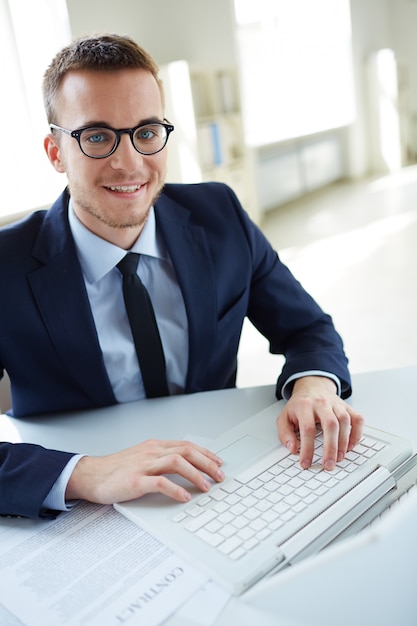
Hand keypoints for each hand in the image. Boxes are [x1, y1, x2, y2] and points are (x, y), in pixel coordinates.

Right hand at [66, 439, 224, 504]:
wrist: (90, 475)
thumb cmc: (115, 470)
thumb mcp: (141, 459)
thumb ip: (161, 461)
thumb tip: (185, 468)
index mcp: (154, 447)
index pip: (186, 445)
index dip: (205, 453)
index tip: (218, 463)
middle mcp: (151, 452)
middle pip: (186, 451)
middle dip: (207, 463)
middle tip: (220, 476)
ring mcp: (143, 465)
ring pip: (176, 462)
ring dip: (196, 475)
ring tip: (206, 487)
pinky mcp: (135, 481)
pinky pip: (160, 482)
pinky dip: (175, 489)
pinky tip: (184, 496)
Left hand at [277, 376, 363, 470]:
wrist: (312, 386)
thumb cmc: (299, 405)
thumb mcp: (284, 417)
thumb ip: (285, 433)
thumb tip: (293, 448)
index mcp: (304, 406)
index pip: (307, 428)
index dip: (307, 448)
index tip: (306, 463)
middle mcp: (321, 403)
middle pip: (330, 424)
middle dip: (330, 448)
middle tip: (328, 465)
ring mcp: (336, 404)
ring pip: (344, 421)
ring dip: (344, 442)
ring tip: (339, 458)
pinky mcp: (347, 407)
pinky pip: (357, 419)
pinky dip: (357, 433)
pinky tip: (350, 446)